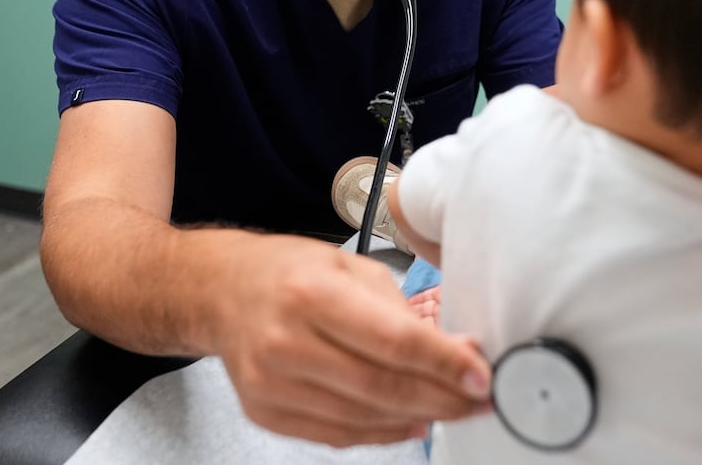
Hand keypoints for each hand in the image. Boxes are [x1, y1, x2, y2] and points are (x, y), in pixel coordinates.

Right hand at [216, 235, 489, 446]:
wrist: (221, 292)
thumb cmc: (288, 272)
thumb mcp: (348, 265)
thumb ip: (399, 308)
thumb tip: (454, 351)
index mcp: (311, 292)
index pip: (392, 339)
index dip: (443, 363)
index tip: (481, 376)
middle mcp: (286, 341)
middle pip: (382, 386)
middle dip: (442, 398)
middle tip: (478, 400)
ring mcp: (271, 383)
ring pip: (363, 418)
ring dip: (417, 417)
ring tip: (450, 407)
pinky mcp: (265, 412)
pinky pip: (337, 435)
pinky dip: (382, 433)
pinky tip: (410, 421)